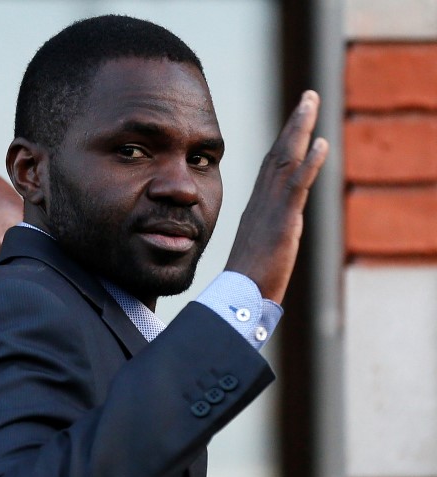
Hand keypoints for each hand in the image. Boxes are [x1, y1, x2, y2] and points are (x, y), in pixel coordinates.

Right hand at [225, 90, 328, 303]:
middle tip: (309, 96)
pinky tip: (321, 143)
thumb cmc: (247, 280)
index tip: (296, 118)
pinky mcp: (282, 221)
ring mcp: (271, 209)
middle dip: (295, 123)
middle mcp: (262, 201)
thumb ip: (264, 236)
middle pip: (279, 153)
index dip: (285, 140)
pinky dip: (309, 163)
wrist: (239, 296)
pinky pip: (296, 186)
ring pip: (286, 160)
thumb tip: (267, 237)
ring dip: (300, 129)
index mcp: (257, 207)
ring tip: (312, 102)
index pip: (272, 166)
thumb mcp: (258, 250)